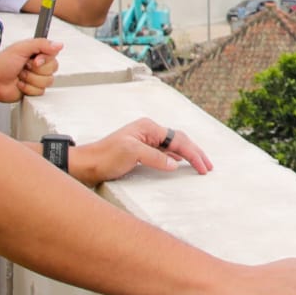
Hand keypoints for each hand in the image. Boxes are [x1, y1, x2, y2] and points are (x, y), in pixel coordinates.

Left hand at [0, 38, 63, 101]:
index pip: (53, 55)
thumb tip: (58, 44)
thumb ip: (41, 44)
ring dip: (30, 79)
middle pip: (52, 69)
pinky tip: (20, 84)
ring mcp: (36, 78)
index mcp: (36, 52)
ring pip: (47, 81)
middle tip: (23, 67)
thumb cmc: (1, 64)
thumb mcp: (20, 48)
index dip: (45, 59)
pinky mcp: (33, 90)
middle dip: (36, 70)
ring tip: (20, 76)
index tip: (34, 60)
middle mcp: (38, 65)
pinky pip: (40, 91)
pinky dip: (28, 88)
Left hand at [65, 117, 212, 184]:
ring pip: (173, 145)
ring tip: (200, 165)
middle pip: (179, 139)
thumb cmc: (105, 156)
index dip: (193, 153)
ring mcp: (145, 140)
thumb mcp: (132, 154)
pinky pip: (165, 152)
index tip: (204, 167)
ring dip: (187, 155)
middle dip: (195, 152)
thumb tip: (176, 163)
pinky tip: (180, 163)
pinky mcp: (141, 150)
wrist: (86, 164)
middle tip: (208, 166)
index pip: (178, 139)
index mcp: (148, 127)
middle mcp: (149, 131)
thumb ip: (155, 157)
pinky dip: (176, 157)